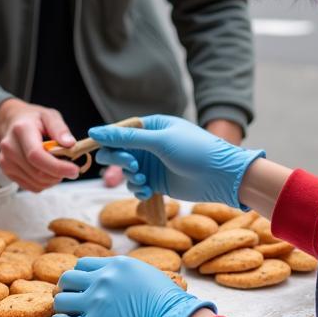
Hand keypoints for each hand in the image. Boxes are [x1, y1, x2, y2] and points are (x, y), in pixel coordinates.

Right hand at [0, 99, 79, 192]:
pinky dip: (44, 183)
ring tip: (57, 165)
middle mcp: (9, 147)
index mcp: (21, 130)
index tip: (74, 170)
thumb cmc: (33, 120)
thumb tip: (70, 144)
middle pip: (37, 172)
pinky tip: (46, 170)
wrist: (12, 123)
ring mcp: (6, 161)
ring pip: (36, 182)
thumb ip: (60, 129)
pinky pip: (31, 187)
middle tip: (70, 167)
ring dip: (53, 179)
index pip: (36, 155)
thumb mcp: (50, 116)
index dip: (56, 166)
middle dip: (58, 174)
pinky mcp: (7, 171)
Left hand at [53, 257, 214, 316]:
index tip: (81, 286)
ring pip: (61, 298)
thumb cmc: (168, 302)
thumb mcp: (145, 273)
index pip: (83, 264)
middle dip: (67, 288)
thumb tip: (119, 280)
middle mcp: (102, 279)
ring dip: (62, 306)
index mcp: (115, 265)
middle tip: (70, 298)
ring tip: (67, 313)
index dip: (80, 276)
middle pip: (68, 278)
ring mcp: (96, 300)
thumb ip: (125, 273)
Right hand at [90, 114, 263, 207]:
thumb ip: (126, 138)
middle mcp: (149, 144)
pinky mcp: (157, 181)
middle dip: (119, 160)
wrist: (222, 177)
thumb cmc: (195, 151)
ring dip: (129, 177)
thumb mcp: (159, 141)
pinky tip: (146, 190)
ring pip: (125, 170)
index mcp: (150, 126)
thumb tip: (94, 131)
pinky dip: (137, 189)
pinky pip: (136, 185)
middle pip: (118, 150)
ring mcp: (152, 163)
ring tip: (143, 180)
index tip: (95, 150)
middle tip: (131, 166)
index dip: (106, 140)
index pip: (118, 130)